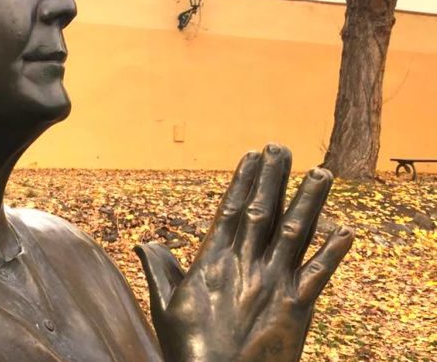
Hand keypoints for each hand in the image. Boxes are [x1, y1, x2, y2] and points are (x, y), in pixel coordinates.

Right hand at [135, 145, 353, 361]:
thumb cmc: (189, 350)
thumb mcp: (165, 308)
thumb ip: (159, 272)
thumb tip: (144, 242)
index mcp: (213, 263)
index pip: (230, 211)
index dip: (243, 181)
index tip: (251, 155)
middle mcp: (246, 266)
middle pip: (263, 212)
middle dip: (273, 177)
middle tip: (282, 148)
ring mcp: (274, 285)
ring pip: (295, 233)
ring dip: (309, 201)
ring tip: (321, 172)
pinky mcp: (298, 308)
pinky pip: (319, 274)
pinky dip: (334, 252)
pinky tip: (346, 230)